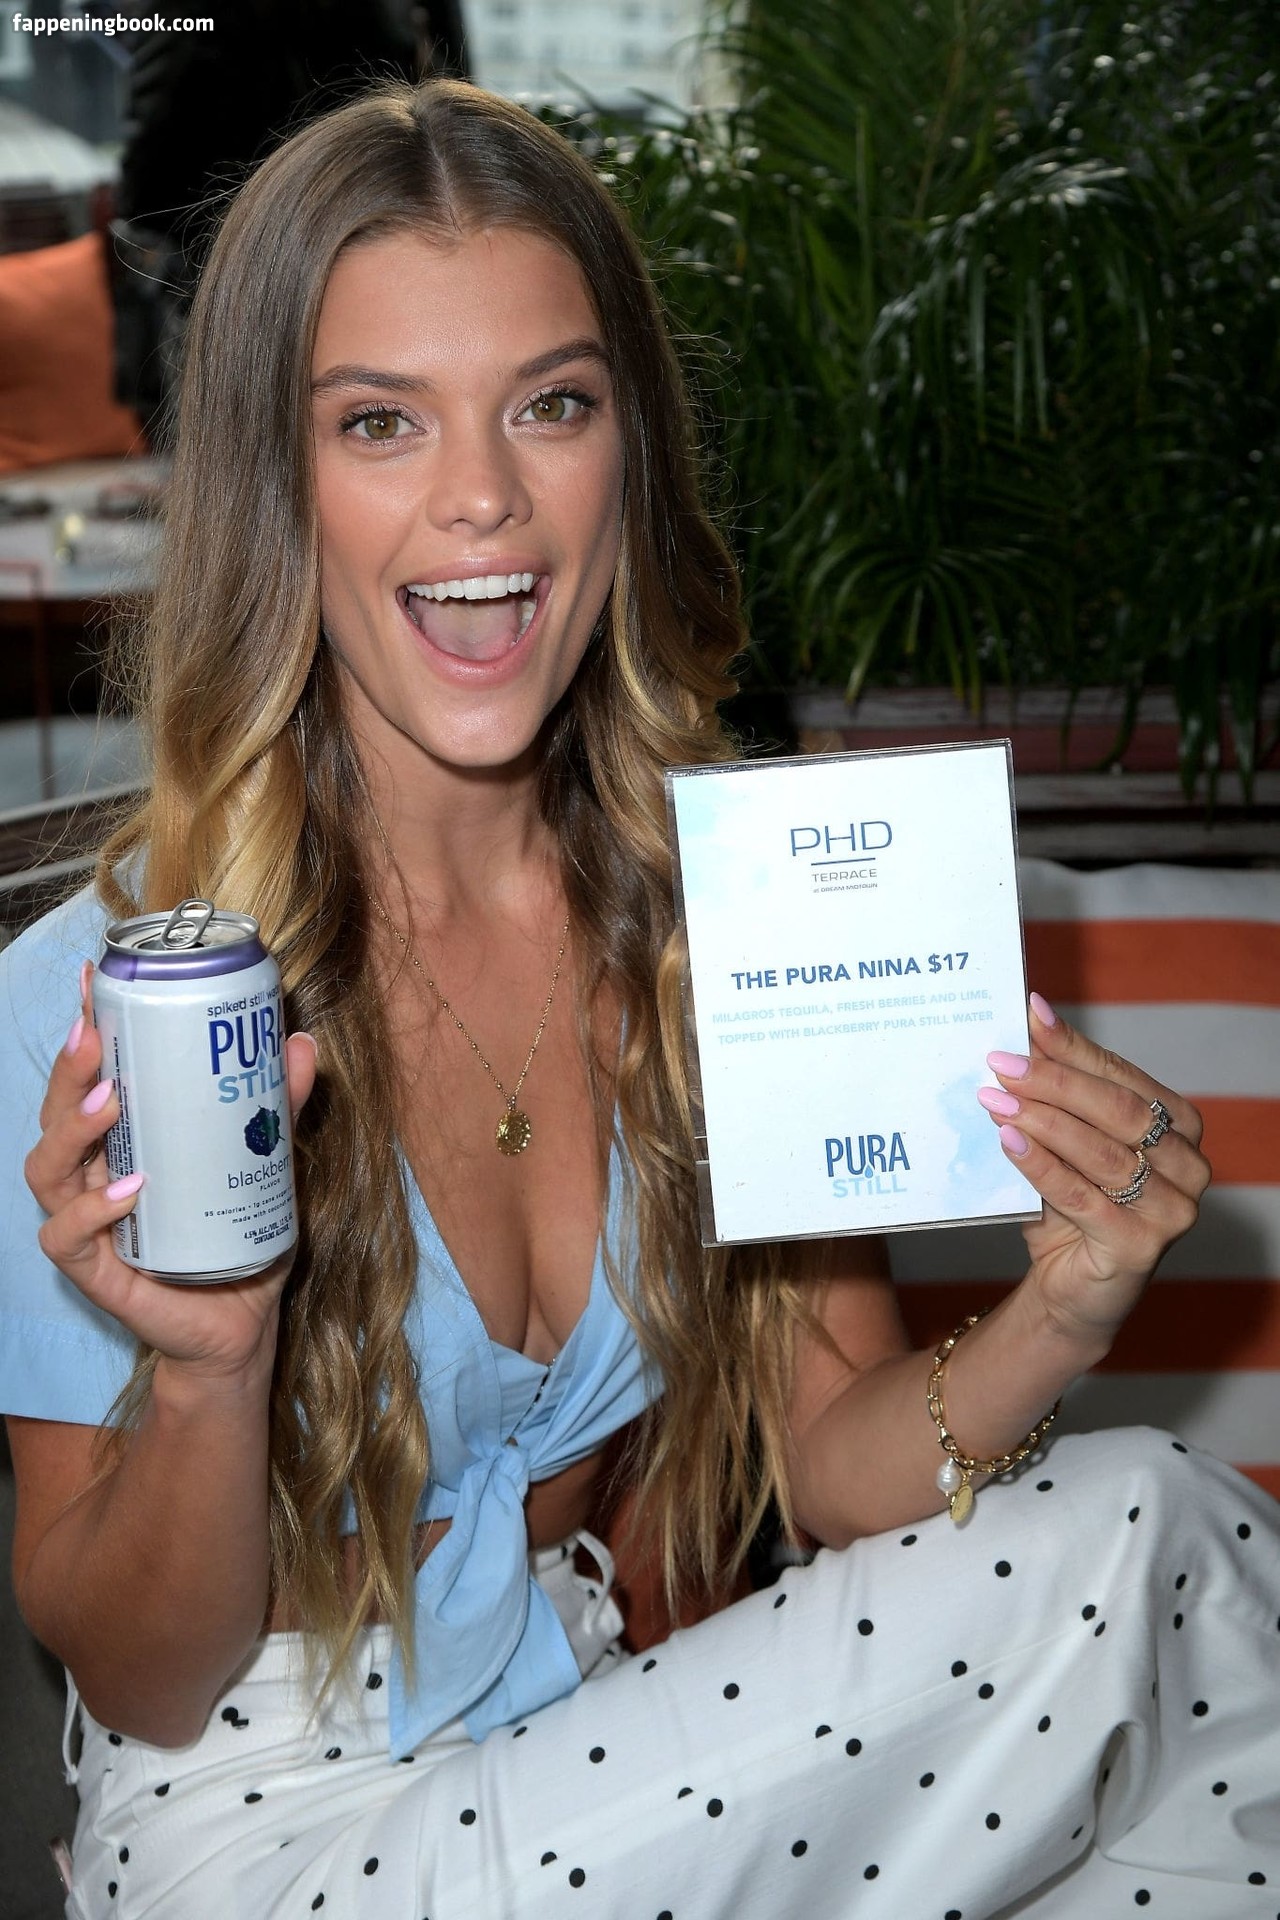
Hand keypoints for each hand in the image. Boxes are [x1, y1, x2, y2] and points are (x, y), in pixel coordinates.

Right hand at [25, 964, 317, 1384]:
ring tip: (111, 1101)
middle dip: (69, 1070)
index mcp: (122, 1143)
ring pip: (46, 1168)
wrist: (242, 1326)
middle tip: (97, 1038)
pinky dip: (94, 1210)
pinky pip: (67, 1237)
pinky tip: (132, 1189)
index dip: (84, 1031)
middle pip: (54, 1114)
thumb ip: (278, 1107)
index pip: (87, 1079)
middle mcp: (93, 1177)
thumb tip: (300, 1041)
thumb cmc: (238, 1237)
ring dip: (72, 1129)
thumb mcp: (264, 1162)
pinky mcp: (96, 1272)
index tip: (92, 981)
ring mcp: (89, 1224)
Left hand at [978, 993, 1208, 1349]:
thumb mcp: (1063, 1142)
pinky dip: (1042, 1166)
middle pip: (1117, 1110)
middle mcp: (1189, 1164)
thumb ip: (1056, 1093)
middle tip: (1002, 1063)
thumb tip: (1026, 1027)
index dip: (1072, 1047)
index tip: (1027, 1019)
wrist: (1071, 1288)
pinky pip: (1084, 1198)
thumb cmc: (1071, 1206)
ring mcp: (1173, 1209)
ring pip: (1102, 1153)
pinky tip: (1009, 1142)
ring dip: (1043, 1121)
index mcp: (1179, 1125)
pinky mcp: (1141, 1247)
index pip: (1121, 1075)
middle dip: (1054, 1082)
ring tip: (995, 1100)